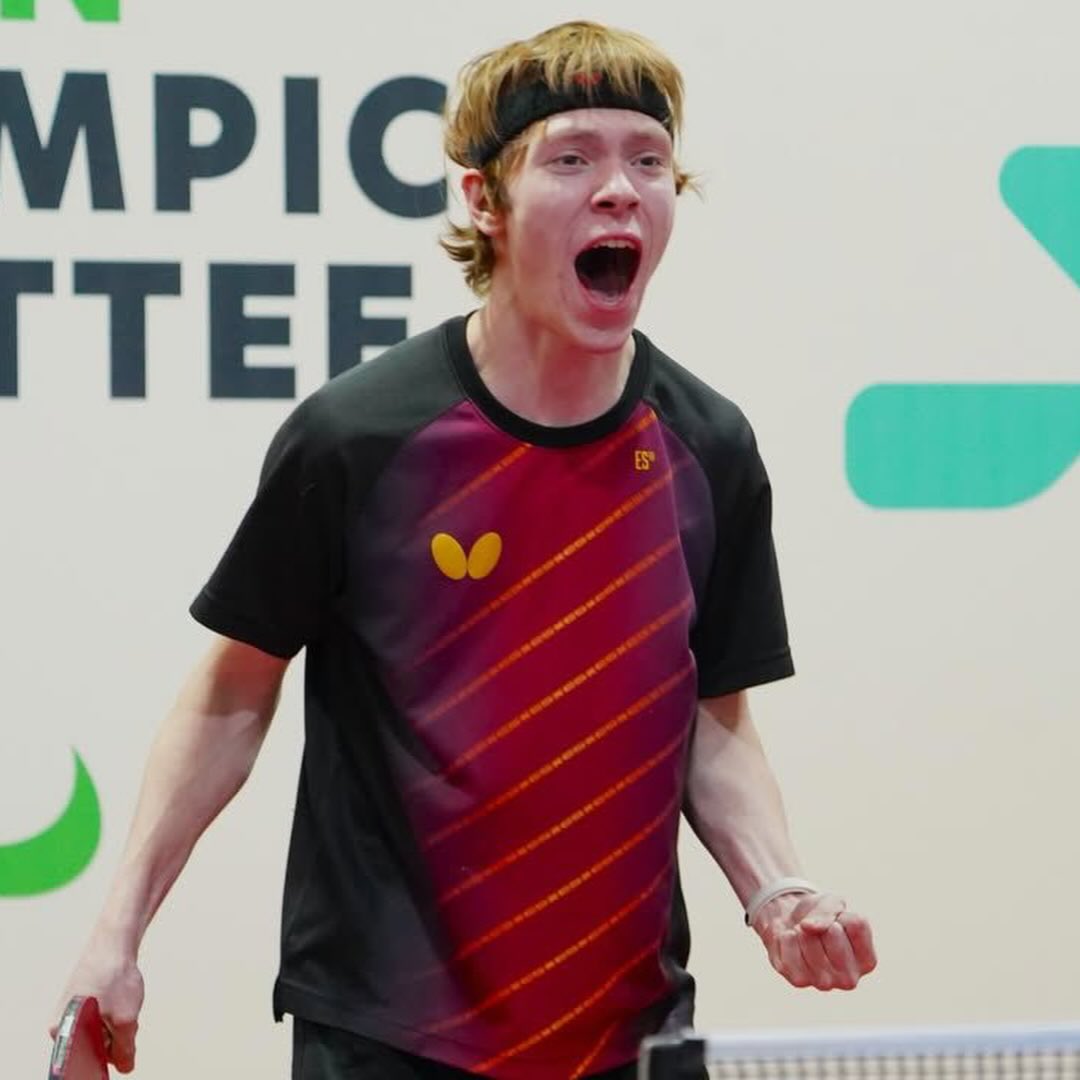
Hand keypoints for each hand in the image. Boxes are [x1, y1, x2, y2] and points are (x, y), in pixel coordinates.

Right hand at [49, 935, 144, 1073]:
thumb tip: (126, 1067)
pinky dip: (117, 1009)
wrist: (115, 940)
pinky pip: (105, 1015)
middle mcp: (60, 1023)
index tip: (120, 1043)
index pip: (85, 1061)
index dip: (107, 1056)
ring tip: (121, 1000)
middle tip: (123, 1014)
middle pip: (95, 1045)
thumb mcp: (125, 1019)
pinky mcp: (83, 999)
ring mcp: (71, 1010)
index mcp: (60, 1033)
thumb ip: (125, 1049)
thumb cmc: (114, 978)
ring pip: (103, 1029)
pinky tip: (120, 994)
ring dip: (118, 1022)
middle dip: (115, 1036)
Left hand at [753, 891, 876, 990]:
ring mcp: (824, 983)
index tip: (837, 922)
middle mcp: (850, 978)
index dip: (842, 914)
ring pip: (809, 938)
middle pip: (833, 932)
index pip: (856, 924)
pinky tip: (793, 944)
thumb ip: (828, 911)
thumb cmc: (821, 917)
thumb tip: (808, 927)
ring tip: (805, 937)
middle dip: (822, 922)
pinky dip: (787, 936)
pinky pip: (789, 945)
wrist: (791, 926)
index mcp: (867, 961)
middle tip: (819, 931)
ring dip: (802, 929)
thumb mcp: (832, 904)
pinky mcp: (799, 980)